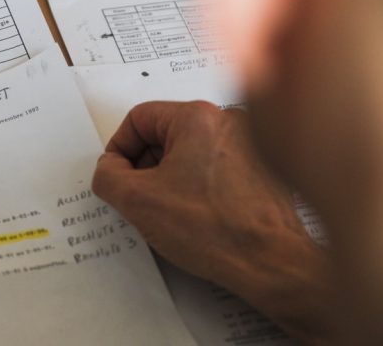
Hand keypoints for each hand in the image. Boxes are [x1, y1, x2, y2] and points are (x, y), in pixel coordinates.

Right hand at [92, 102, 335, 343]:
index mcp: (197, 117)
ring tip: (174, 213)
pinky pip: (216, 168)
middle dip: (147, 167)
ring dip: (173, 179)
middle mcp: (228, 121)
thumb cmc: (215, 230)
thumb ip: (108, 176)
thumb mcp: (137, 201)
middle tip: (143, 200)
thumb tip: (110, 169)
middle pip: (166, 134)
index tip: (119, 177)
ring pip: (191, 153)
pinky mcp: (262, 169)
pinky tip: (200, 218)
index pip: (139, 119)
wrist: (273, 264)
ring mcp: (250, 144)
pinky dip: (200, 188)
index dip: (120, 150)